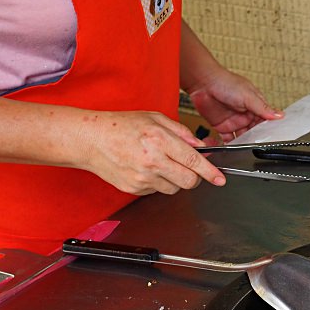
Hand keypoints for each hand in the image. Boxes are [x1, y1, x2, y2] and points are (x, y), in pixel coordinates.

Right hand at [81, 110, 225, 194]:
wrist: (89, 140)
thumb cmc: (121, 126)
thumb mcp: (155, 119)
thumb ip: (181, 132)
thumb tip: (201, 146)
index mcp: (159, 141)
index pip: (193, 162)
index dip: (210, 173)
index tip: (220, 179)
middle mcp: (152, 161)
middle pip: (188, 181)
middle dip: (194, 177)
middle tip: (188, 168)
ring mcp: (142, 178)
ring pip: (174, 188)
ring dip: (174, 179)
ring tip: (159, 163)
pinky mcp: (134, 189)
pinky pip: (157, 191)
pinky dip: (158, 182)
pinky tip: (146, 168)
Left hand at [186, 68, 282, 141]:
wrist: (202, 82)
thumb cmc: (225, 82)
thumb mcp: (248, 96)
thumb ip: (263, 108)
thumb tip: (279, 115)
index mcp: (255, 106)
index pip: (266, 121)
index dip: (269, 130)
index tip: (273, 139)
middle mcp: (246, 114)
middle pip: (255, 132)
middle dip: (257, 139)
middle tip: (259, 147)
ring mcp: (234, 121)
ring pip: (243, 137)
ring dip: (245, 143)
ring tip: (247, 150)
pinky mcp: (222, 126)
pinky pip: (228, 140)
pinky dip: (231, 145)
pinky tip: (233, 150)